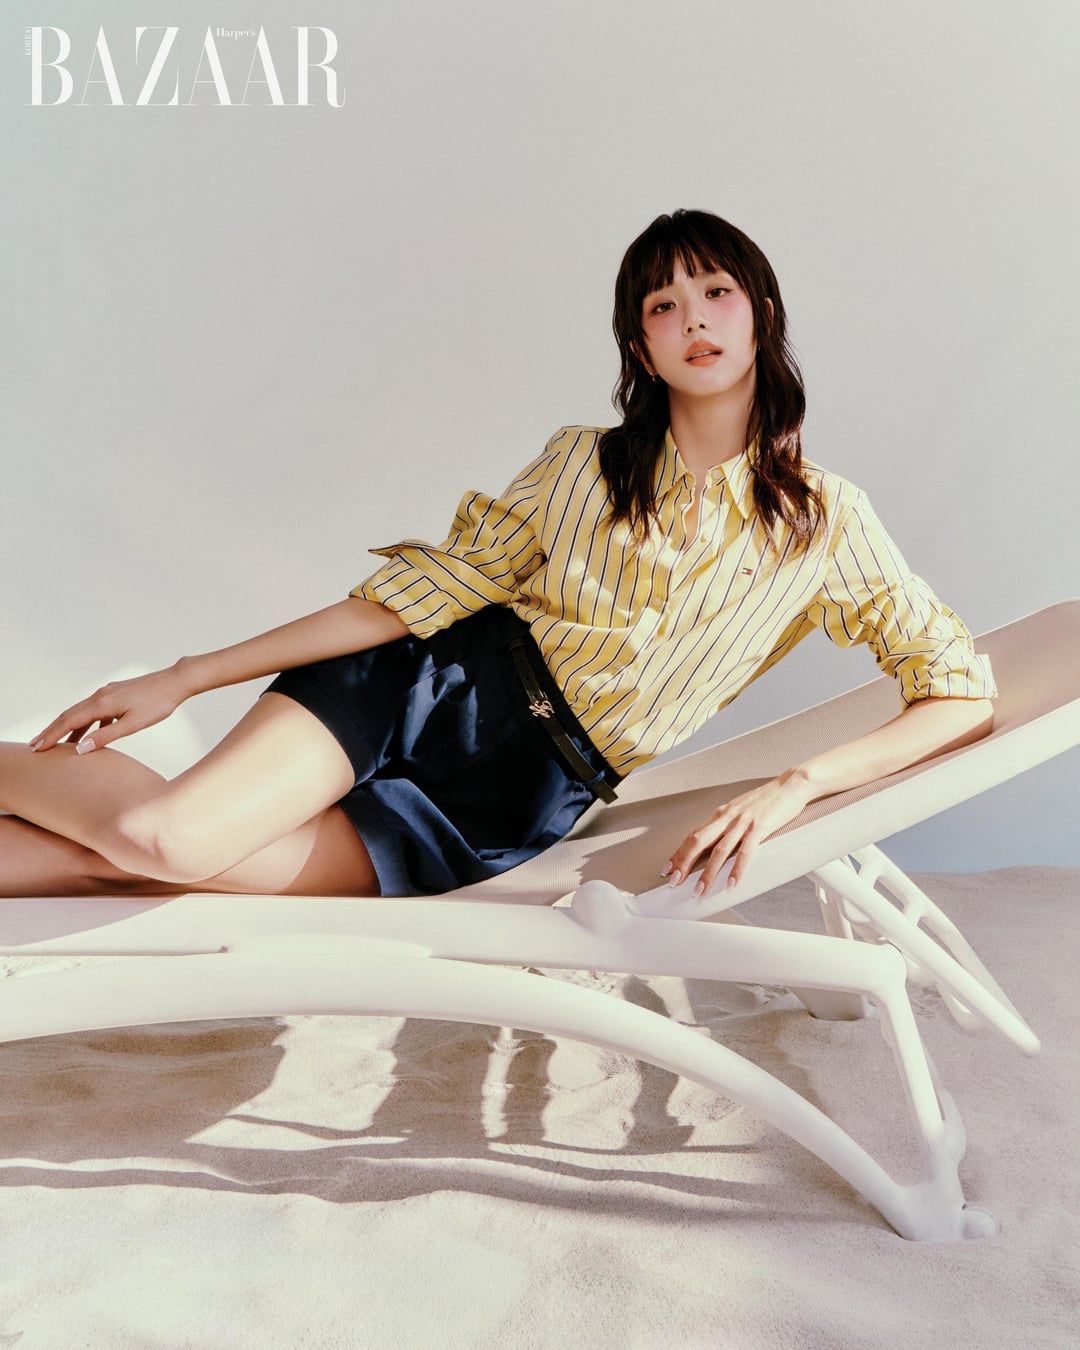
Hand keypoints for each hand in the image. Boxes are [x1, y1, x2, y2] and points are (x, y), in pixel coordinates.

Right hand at [29, 665, 190, 754]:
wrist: (175, 681)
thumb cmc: (158, 704)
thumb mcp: (133, 724)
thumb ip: (106, 736)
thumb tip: (81, 749)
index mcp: (101, 703)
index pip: (68, 722)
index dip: (51, 735)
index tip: (37, 748)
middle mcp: (100, 695)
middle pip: (69, 715)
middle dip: (52, 731)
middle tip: (36, 746)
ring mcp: (108, 693)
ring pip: (81, 712)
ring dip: (68, 728)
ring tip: (58, 744)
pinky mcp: (116, 694)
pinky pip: (95, 711)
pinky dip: (86, 723)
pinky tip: (88, 735)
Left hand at [662, 769, 815, 895]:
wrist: (791, 785)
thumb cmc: (767, 800)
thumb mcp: (740, 811)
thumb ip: (727, 826)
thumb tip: (714, 843)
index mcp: (721, 814)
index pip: (693, 835)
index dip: (678, 853)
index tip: (669, 868)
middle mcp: (727, 817)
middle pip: (698, 842)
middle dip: (683, 863)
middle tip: (674, 881)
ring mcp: (742, 822)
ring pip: (719, 850)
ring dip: (708, 873)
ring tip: (700, 890)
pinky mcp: (760, 827)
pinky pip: (745, 851)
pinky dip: (737, 869)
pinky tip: (732, 882)